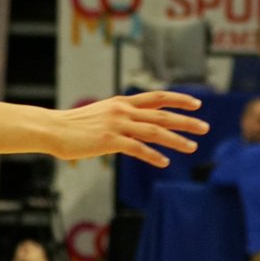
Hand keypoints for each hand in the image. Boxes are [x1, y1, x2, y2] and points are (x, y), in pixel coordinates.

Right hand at [50, 91, 208, 166]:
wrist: (54, 129)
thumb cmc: (76, 125)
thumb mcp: (102, 114)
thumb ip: (120, 116)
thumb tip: (135, 122)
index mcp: (123, 102)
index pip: (158, 98)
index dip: (179, 100)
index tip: (197, 104)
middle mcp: (124, 110)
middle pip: (162, 115)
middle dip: (186, 121)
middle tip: (205, 127)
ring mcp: (117, 125)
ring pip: (154, 131)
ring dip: (176, 140)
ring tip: (193, 147)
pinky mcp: (110, 141)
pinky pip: (137, 148)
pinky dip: (153, 155)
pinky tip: (164, 162)